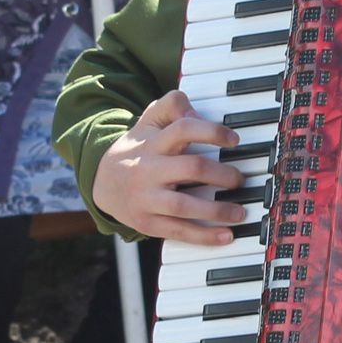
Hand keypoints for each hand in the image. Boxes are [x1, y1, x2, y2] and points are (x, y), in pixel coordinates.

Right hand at [92, 91, 247, 242]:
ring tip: (239, 211)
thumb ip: (172, 106)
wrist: (102, 181)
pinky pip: (178, 231)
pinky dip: (204, 236)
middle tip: (239, 179)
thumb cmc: (137, 149)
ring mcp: (146, 199)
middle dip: (222, 174)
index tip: (233, 140)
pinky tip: (225, 235)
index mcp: (152, 143)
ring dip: (217, 210)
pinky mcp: (146, 223)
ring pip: (184, 205)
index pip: (183, 129)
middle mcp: (148, 170)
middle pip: (190, 168)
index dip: (211, 132)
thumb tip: (198, 115)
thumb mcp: (149, 121)